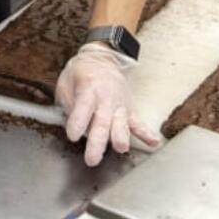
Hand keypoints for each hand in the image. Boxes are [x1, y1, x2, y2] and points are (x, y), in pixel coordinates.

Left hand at [55, 43, 160, 166]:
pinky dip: (146, 133)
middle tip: (92, 158)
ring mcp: (119, 105)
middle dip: (98, 142)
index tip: (73, 136)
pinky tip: (153, 142)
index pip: (83, 108)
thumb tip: (71, 124)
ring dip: (121, 137)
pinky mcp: (128, 110)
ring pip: (121, 124)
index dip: (77, 122)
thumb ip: (67, 105)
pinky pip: (138, 122)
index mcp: (88, 89)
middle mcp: (106, 98)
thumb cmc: (81, 73)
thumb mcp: (65, 83)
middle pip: (102, 122)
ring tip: (121, 148)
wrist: (102, 59)